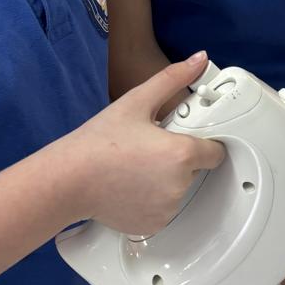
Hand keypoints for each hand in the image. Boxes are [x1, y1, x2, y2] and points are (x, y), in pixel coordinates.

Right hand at [67, 53, 224, 234]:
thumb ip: (172, 78)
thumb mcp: (137, 101)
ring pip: (178, 189)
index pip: (215, 151)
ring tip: (136, 167)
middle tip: (149, 148)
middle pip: (194, 169)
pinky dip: (152, 200)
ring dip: (165, 180)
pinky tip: (131, 186)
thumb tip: (199, 60)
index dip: (202, 142)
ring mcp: (166, 208)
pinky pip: (163, 209)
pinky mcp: (153, 225)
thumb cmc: (99, 143)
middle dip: (178, 158)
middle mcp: (179, 185)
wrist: (69, 180)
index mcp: (182, 154)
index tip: (184, 137)